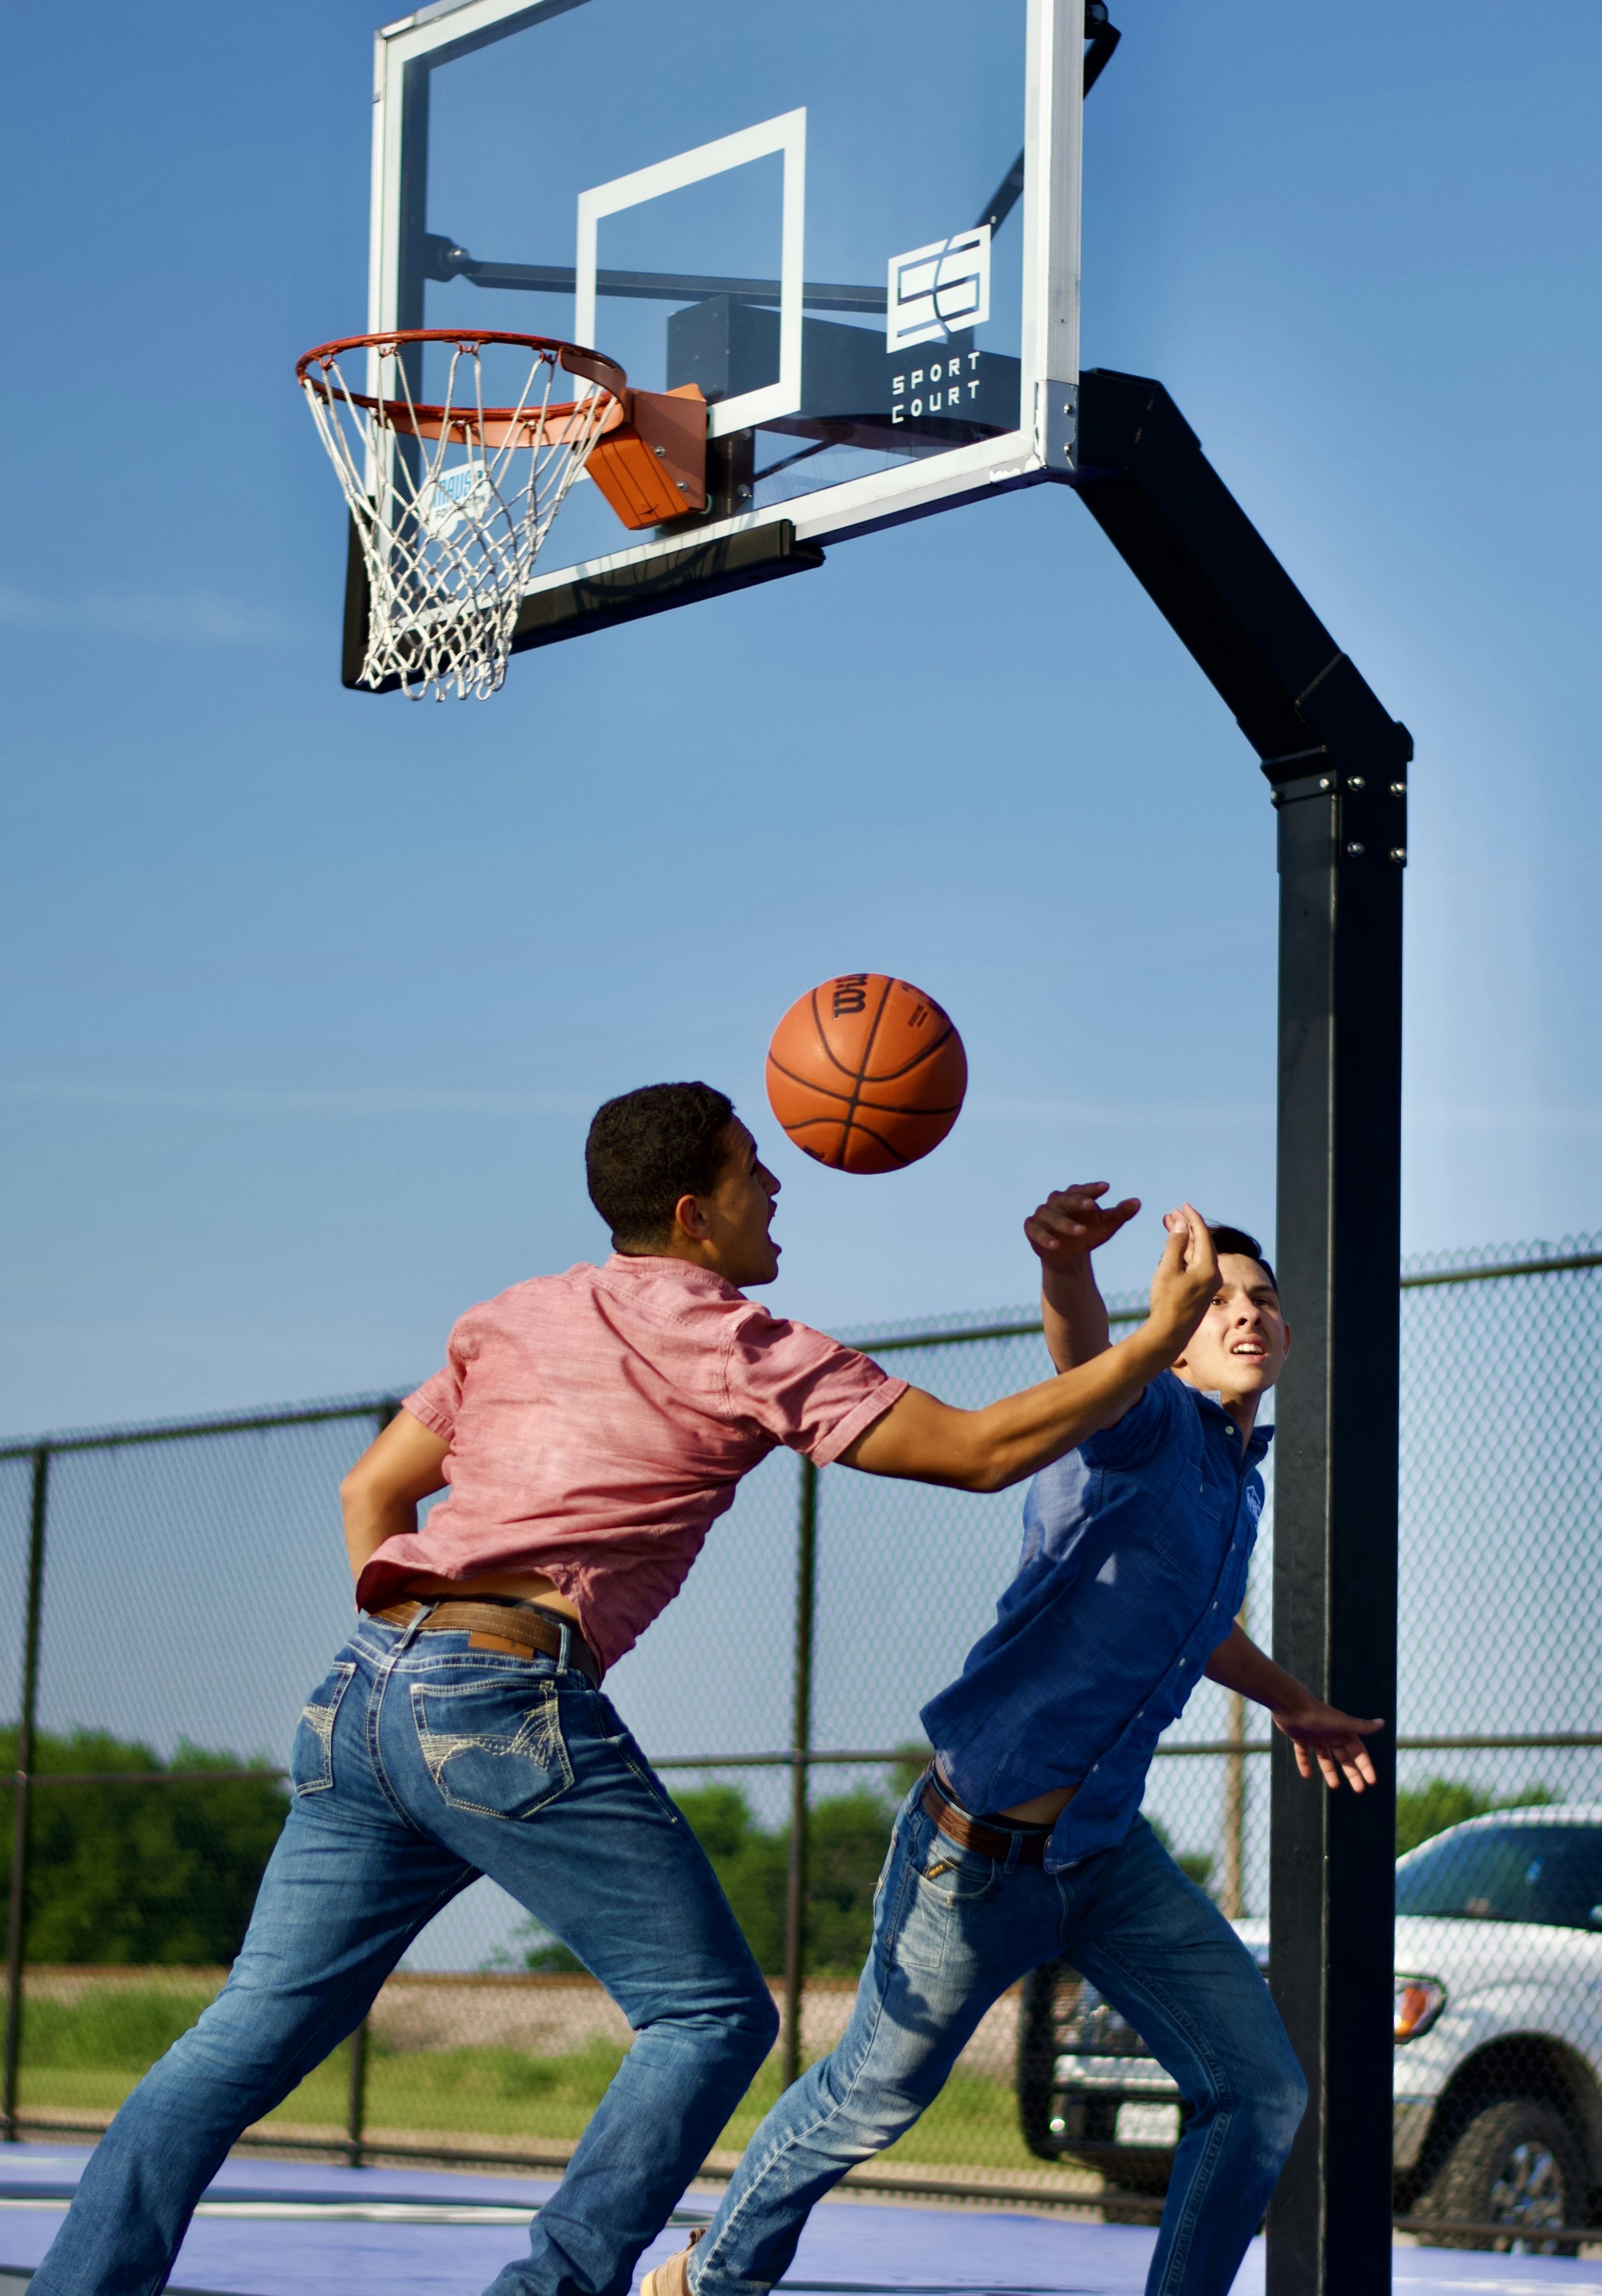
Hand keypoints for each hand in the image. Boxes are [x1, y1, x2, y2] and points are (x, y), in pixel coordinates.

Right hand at [1024, 1182, 1140, 1269]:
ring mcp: (1043, 1214)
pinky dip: (1044, 1237)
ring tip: (1081, 1231)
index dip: (1093, 1188)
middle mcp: (1056, 1202)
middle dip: (1077, 1201)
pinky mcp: (1032, 1228)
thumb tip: (1137, 1202)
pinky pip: (1035, 1230)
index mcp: (1074, 1196)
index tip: (1106, 1188)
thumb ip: (1120, 1213)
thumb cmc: (1089, 1233)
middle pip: (1065, 1198)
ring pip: (1051, 1215)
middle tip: (1092, 1206)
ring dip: (1065, 1223)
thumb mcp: (1107, 1225)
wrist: (1069, 1254)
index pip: (1083, 1189)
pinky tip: (1055, 1245)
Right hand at [1145, 1205, 1217, 1349]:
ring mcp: (1207, 1283)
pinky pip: (1195, 1264)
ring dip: (1184, 1238)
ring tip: (1170, 1225)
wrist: (1169, 1334)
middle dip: (1186, 1226)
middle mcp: (1212, 1274)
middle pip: (1201, 1242)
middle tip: (1171, 1214)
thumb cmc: (1167, 1303)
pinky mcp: (1201, 1290)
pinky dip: (1185, 1252)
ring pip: (1197, 1253)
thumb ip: (1175, 1244)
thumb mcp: (1167, 1269)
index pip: (1203, 1234)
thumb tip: (1182, 1224)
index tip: (1183, 1205)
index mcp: (1208, 1268)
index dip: (1192, 1218)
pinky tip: (1175, 1247)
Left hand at [1273, 1701, 1384, 1792]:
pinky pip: (1303, 1753)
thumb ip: (1361, 1726)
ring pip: (1325, 1757)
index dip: (1366, 1766)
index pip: (1359, 1752)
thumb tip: (1382, 1722)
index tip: (1371, 1782)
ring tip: (1335, 1786)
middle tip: (1359, 1790)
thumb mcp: (1341, 1724)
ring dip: (1330, 1771)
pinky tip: (1306, 1775)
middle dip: (1352, 1772)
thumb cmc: (1317, 1715)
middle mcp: (1331, 1734)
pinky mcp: (1299, 1737)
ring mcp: (1315, 1736)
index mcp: (1343, 1731)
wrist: (1290, 1704)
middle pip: (1344, 1757)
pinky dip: (1304, 1763)